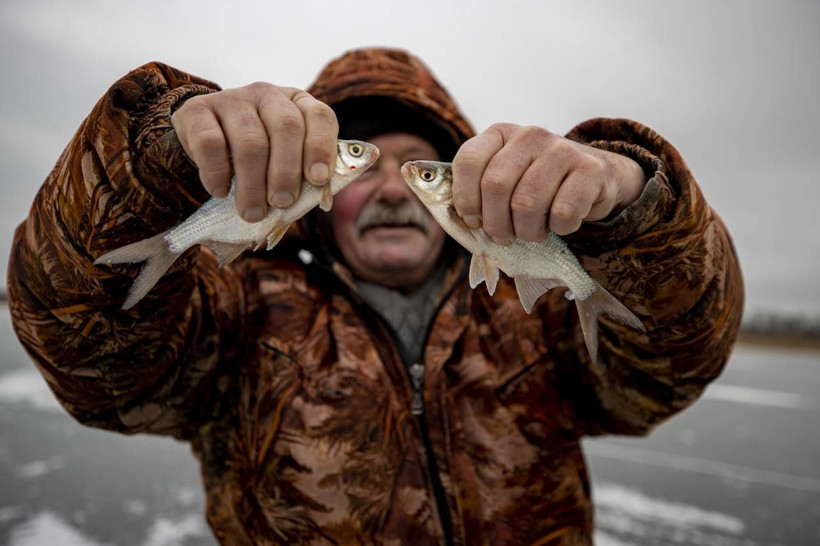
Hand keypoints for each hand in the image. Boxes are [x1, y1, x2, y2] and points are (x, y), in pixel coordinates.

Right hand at [171, 83, 338, 221]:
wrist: (206, 139)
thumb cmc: (260, 157)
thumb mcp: (286, 160)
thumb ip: (304, 175)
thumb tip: (316, 197)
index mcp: (298, 103)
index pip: (320, 116)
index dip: (321, 148)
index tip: (318, 180)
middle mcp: (268, 94)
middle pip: (286, 127)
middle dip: (286, 172)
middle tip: (281, 203)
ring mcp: (232, 98)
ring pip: (250, 141)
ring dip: (253, 184)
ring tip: (252, 212)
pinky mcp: (197, 110)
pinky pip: (210, 143)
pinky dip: (217, 173)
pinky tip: (220, 191)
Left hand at [451, 123, 645, 242]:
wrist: (594, 179)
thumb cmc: (536, 185)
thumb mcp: (504, 178)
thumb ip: (474, 189)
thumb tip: (444, 205)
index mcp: (500, 134)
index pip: (469, 161)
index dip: (465, 198)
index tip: (472, 221)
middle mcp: (529, 135)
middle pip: (496, 185)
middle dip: (495, 223)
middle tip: (503, 237)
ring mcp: (562, 149)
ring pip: (527, 203)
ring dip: (527, 231)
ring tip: (532, 232)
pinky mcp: (590, 169)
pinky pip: (562, 212)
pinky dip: (559, 229)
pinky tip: (560, 223)